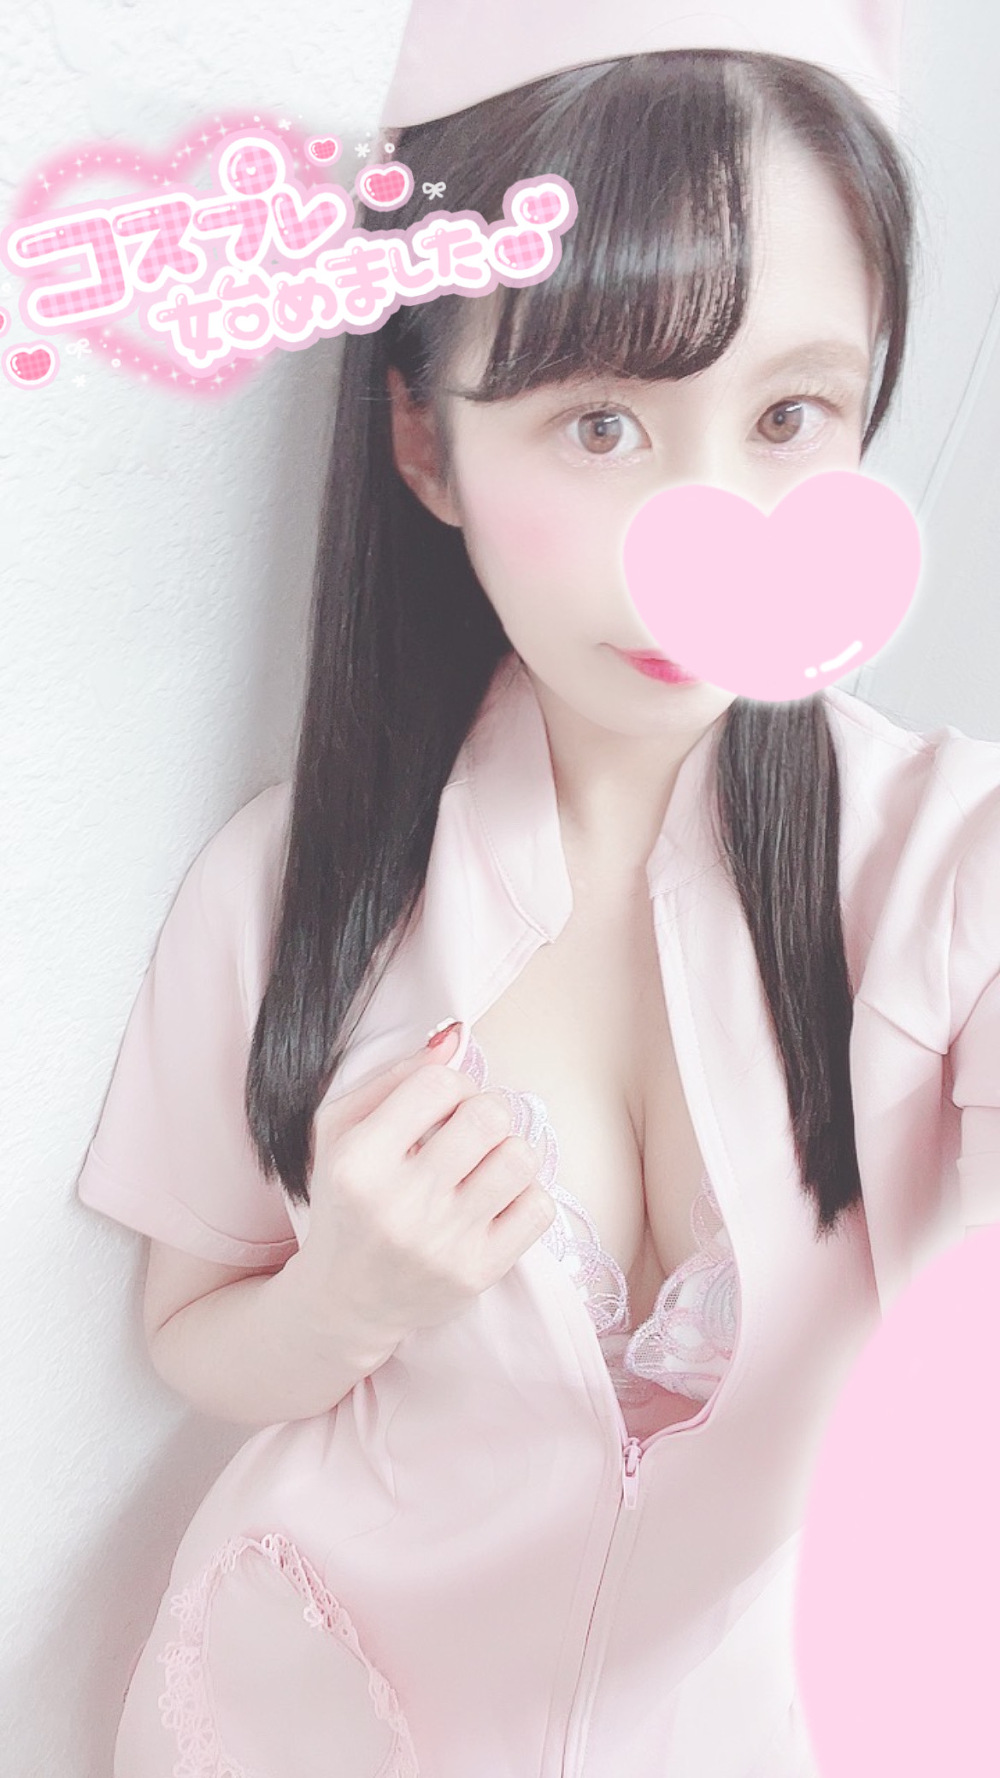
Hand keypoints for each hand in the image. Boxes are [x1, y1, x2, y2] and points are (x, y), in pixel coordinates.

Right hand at [296, 1024, 555, 1347]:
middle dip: (486, 1111)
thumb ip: (393, 1078)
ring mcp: (441, 1243)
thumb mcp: (340, 1131)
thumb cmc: (346, 1201)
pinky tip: (496, 1201)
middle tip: (471, 1132)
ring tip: (485, 1165)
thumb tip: (453, 1039)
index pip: (438, 1084)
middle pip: (488, 1116)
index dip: (453, 1083)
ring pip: (520, 1159)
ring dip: (508, 1152)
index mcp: (358, 1161)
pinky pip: (539, 1208)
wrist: (345, 1299)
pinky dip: (525, 1195)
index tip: (444, 1104)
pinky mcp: (477, 1273)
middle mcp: (399, 1203)